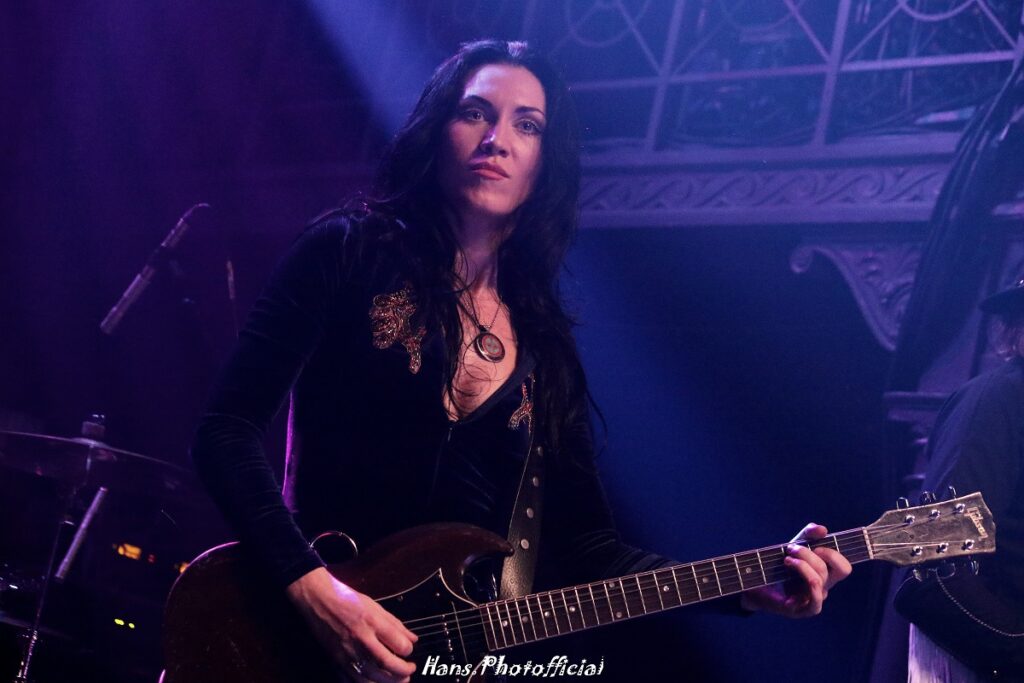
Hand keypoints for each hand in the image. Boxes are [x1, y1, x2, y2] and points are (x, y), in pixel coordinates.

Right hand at [286, 567, 417, 681]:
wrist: (318, 600)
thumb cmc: (347, 600)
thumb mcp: (375, 606)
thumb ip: (395, 624)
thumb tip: (412, 639)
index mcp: (372, 622)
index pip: (398, 644)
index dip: (408, 650)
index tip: (409, 650)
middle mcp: (360, 639)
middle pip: (386, 664)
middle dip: (402, 671)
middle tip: (410, 671)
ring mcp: (347, 651)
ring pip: (370, 676)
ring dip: (387, 682)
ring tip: (397, 680)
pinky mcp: (336, 660)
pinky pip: (351, 679)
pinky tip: (374, 681)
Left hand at [739, 523, 851, 617]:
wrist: (755, 585)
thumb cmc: (778, 567)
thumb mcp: (794, 546)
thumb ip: (808, 535)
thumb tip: (823, 529)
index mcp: (826, 574)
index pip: (844, 567)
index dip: (833, 554)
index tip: (814, 545)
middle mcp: (823, 588)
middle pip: (829, 570)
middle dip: (810, 554)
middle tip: (792, 548)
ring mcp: (813, 600)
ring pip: (818, 581)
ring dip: (801, 565)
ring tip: (786, 560)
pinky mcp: (802, 611)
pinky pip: (815, 604)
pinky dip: (803, 588)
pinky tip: (788, 579)